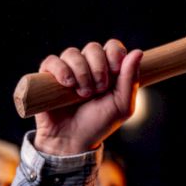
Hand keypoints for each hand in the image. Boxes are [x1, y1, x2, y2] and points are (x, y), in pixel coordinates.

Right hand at [33, 40, 142, 155]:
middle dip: (98, 68)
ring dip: (81, 72)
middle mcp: (88, 66)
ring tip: (83, 94)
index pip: (113, 46)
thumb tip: (137, 52)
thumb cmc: (99, 123)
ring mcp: (67, 69)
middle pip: (93, 47)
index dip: (114, 54)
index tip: (115, 72)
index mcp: (108, 70)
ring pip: (72, 53)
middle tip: (99, 89)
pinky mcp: (48, 75)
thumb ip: (130, 79)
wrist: (73, 140)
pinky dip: (61, 70)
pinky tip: (68, 84)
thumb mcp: (122, 105)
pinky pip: (53, 61)